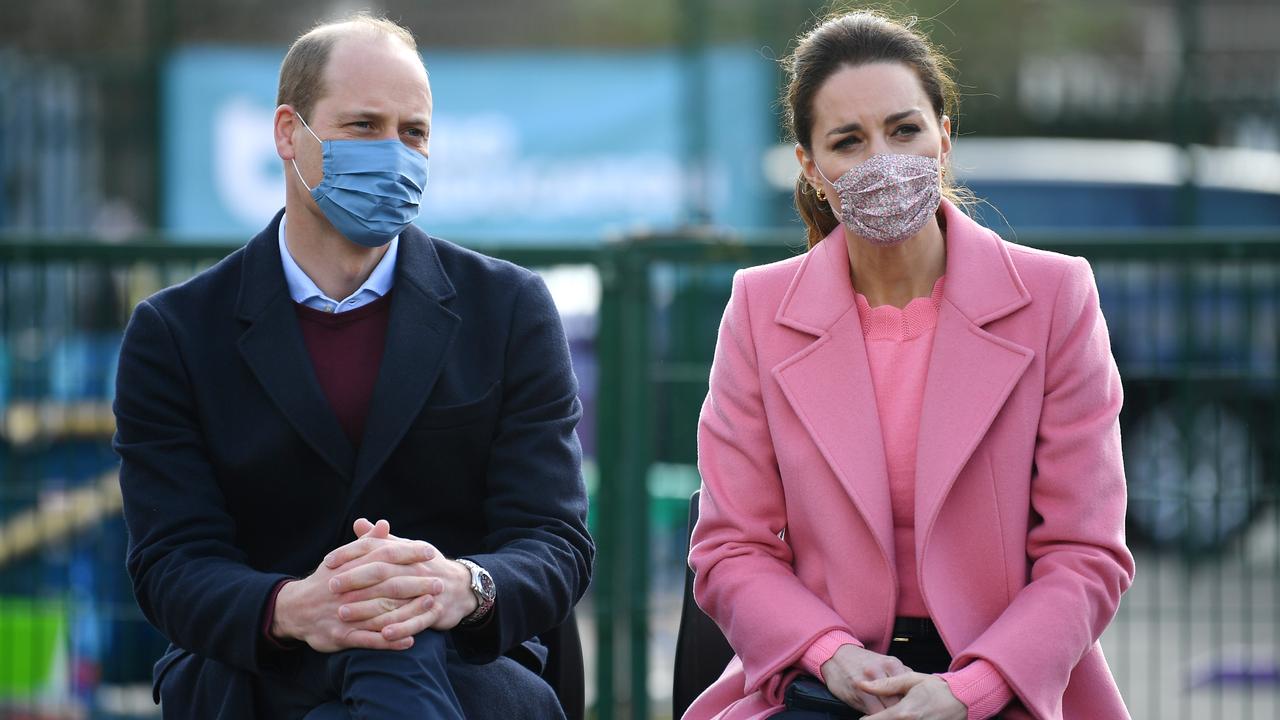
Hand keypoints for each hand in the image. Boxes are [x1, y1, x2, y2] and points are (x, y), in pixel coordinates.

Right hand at [271, 519, 432, 651]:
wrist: (295, 609)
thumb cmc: (326, 581)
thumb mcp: (342, 559)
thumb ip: (366, 544)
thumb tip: (385, 523)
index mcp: (349, 567)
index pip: (383, 556)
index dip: (407, 552)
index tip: (430, 551)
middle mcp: (348, 589)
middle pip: (387, 584)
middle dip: (416, 583)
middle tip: (440, 582)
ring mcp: (344, 614)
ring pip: (382, 613)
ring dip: (409, 610)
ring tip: (433, 607)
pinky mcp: (341, 636)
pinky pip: (369, 640)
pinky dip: (390, 640)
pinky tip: (410, 639)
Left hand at [324, 518, 478, 639]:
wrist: (461, 587)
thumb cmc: (425, 568)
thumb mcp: (406, 550)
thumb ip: (381, 540)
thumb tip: (359, 523)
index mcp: (407, 552)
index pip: (376, 548)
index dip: (351, 553)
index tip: (328, 561)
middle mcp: (417, 569)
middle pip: (383, 572)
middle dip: (355, 579)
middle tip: (331, 587)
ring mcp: (427, 590)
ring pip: (395, 599)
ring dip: (368, 608)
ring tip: (343, 615)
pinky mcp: (436, 612)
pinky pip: (418, 622)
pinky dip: (401, 628)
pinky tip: (382, 636)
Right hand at [819, 645, 910, 713]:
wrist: (836, 655)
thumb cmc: (862, 661)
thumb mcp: (884, 662)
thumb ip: (900, 675)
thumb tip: (916, 691)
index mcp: (892, 663)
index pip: (911, 689)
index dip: (914, 702)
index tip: (916, 710)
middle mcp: (881, 671)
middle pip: (901, 700)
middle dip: (904, 711)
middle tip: (907, 716)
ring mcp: (868, 682)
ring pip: (888, 708)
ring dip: (892, 715)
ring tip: (894, 717)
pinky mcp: (858, 693)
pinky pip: (874, 712)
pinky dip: (879, 717)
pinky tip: (880, 716)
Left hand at [859, 672, 966, 719]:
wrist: (963, 698)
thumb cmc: (936, 688)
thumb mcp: (910, 680)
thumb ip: (884, 685)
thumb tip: (862, 684)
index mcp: (904, 713)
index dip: (866, 719)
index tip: (865, 716)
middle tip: (880, 713)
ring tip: (895, 714)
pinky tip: (906, 718)